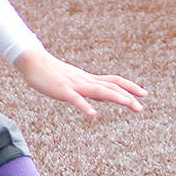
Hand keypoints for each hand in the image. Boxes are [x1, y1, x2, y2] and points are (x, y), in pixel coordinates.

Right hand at [13, 48, 146, 116]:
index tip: (144, 94)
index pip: (113, 80)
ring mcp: (74, 85)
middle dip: (127, 97)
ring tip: (130, 104)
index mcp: (86, 78)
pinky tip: (93, 115)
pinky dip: (85, 106)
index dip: (129, 86)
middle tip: (141, 108)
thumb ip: (81, 85)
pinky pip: (75, 99)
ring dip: (116, 97)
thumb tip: (90, 92)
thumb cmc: (47, 70)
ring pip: (99, 90)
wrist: (31, 60)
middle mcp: (84, 81)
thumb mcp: (69, 78)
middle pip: (110, 86)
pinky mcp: (62, 90)